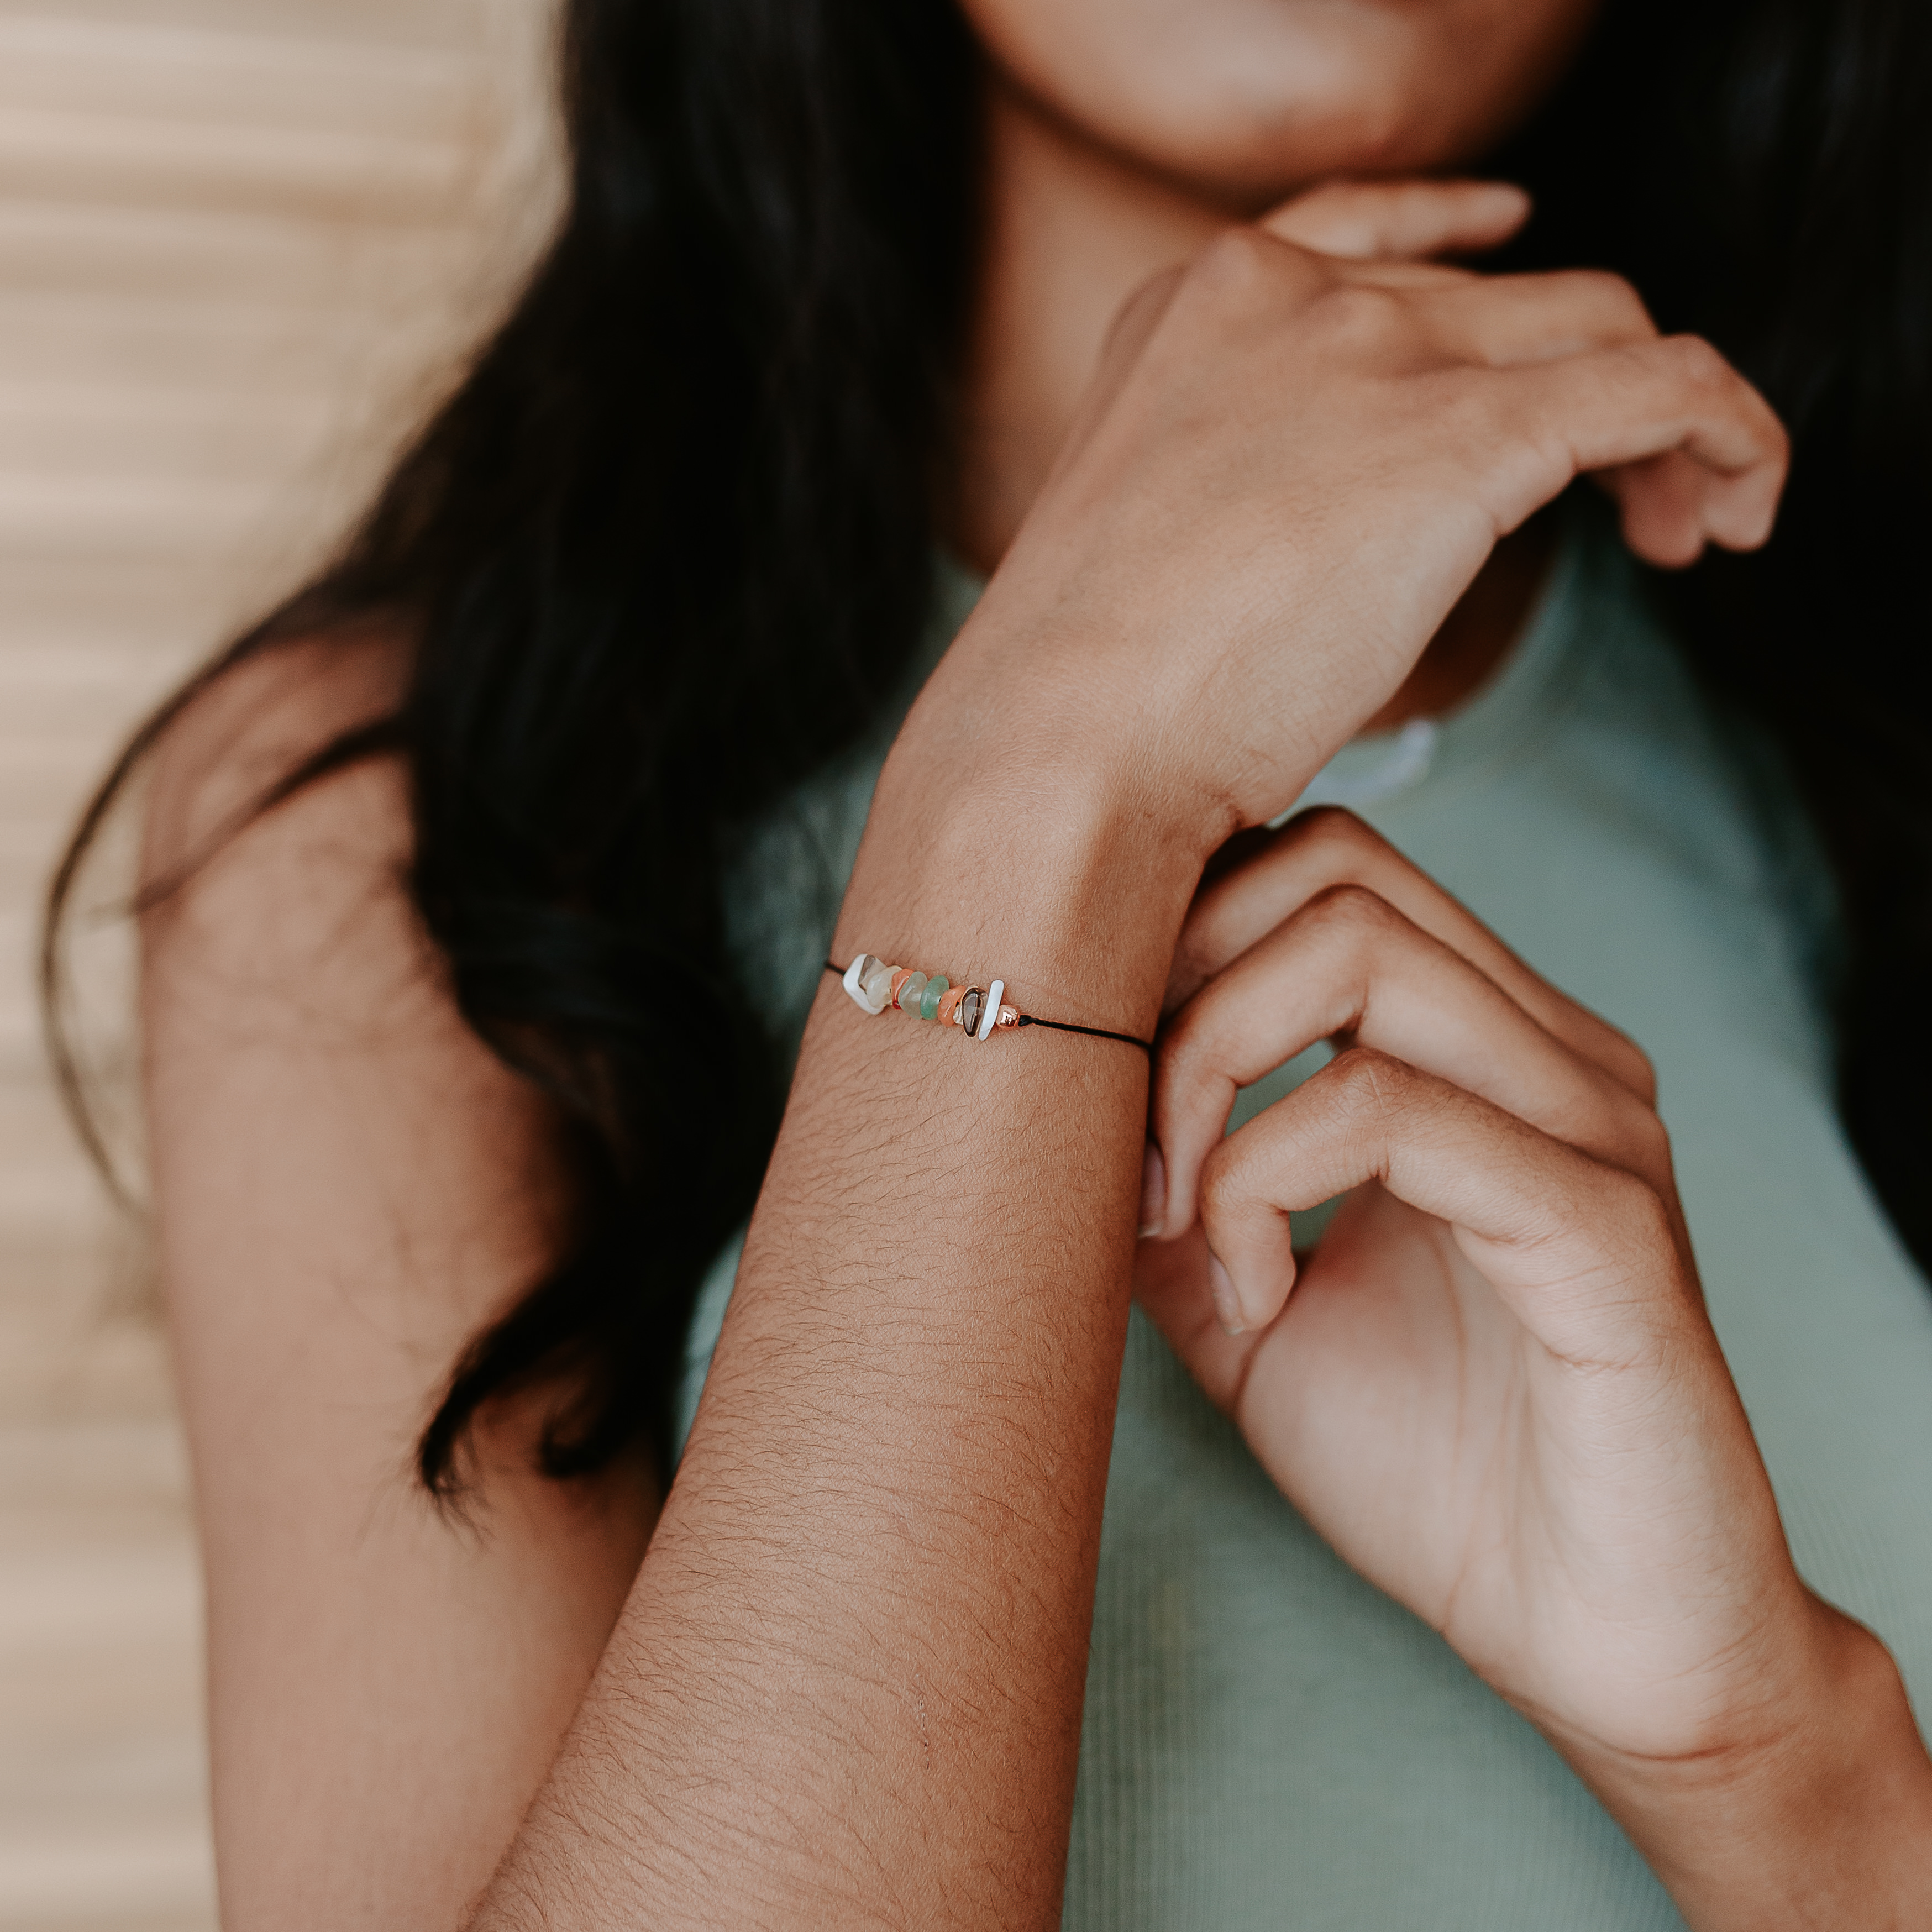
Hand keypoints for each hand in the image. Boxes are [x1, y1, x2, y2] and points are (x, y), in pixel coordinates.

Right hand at [914, 181, 1787, 856]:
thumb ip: (1238, 496)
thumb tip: (1327, 553)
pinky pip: (1662, 384)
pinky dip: (1730, 432)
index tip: (1523, 273)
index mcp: (1191, 312)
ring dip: (1667, 421)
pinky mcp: (1461, 432)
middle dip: (1578, 388)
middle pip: (1505, 297)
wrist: (1057, 745)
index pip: (1365, 233)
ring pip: (1599, 321)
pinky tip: (1737, 511)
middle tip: (1626, 508)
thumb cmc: (1082, 700)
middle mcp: (1283, 294)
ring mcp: (1370, 348)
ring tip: (1687, 529)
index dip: (1465, 243)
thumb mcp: (1148, 549)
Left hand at [1135, 807, 1931, 1925]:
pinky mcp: (1603, 1227)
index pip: (1319, 863)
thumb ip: (1172, 1188)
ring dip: (1207, 1069)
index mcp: (1485, 1048)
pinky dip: (1267, 1181)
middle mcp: (1551, 1052)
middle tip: (1130, 1140)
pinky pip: (1392, 1112)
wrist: (1596, 1640)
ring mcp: (1589, 1125)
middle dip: (1180, 980)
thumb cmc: (1436, 1469)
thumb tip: (1056, 1103)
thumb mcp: (1246, 1306)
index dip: (1178, 932)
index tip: (1105, 1079)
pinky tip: (1256, 1296)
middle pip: (1331, 870)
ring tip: (1177, 1216)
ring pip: (1357, 957)